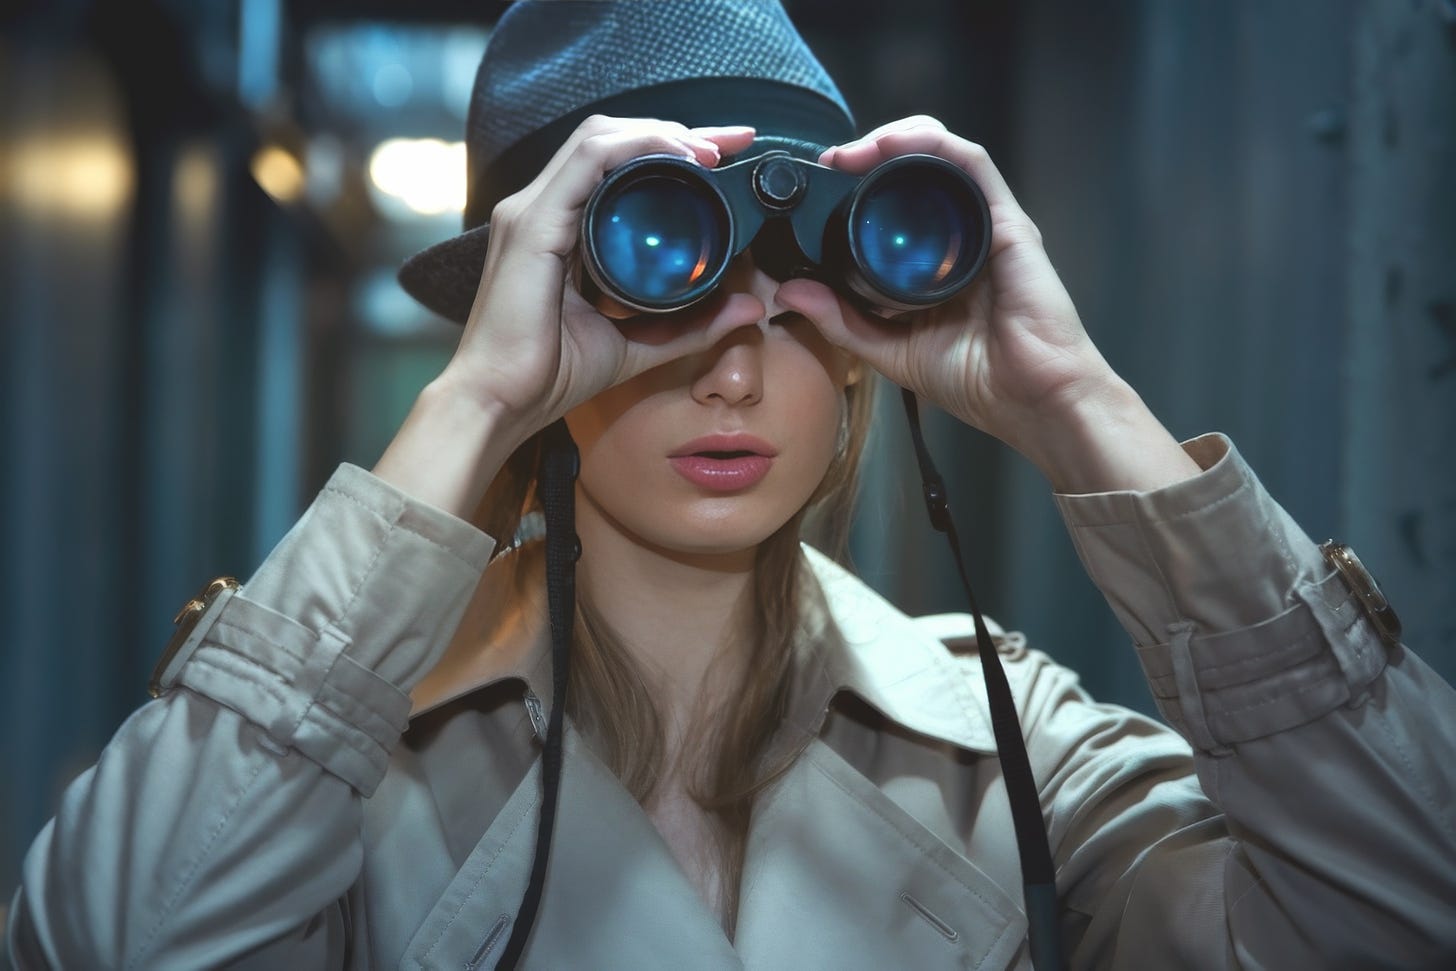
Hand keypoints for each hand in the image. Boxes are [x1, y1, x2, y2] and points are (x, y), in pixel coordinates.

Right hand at [376, 116, 762, 516]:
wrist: (500, 403)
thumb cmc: (550, 376)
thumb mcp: (638, 343)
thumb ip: (692, 325)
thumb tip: (751, 306)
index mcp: (560, 227)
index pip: (616, 164)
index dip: (671, 148)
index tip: (726, 153)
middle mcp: (541, 208)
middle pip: (612, 139)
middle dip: (675, 129)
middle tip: (732, 139)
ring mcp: (532, 211)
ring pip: (600, 138)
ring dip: (661, 133)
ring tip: (710, 149)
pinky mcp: (532, 224)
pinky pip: (589, 160)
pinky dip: (636, 149)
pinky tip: (676, 157)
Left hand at [774, 117, 1125, 469]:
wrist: (1031, 401)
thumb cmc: (976, 381)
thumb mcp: (890, 350)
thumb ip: (841, 322)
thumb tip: (789, 291)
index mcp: (936, 261)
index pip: (897, 202)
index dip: (858, 184)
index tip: (819, 185)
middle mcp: (962, 234)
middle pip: (918, 168)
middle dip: (871, 153)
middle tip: (831, 162)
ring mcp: (986, 224)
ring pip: (942, 154)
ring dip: (894, 139)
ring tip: (853, 151)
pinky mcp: (1008, 221)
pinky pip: (970, 163)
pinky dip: (931, 145)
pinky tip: (893, 145)